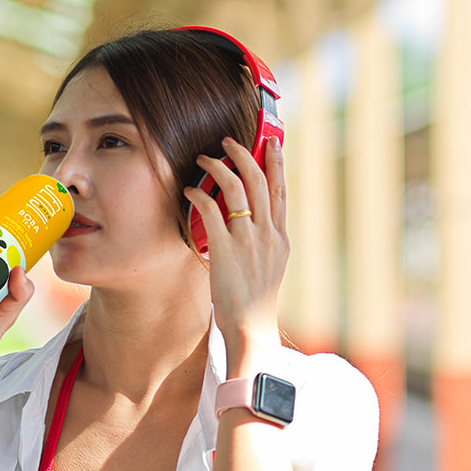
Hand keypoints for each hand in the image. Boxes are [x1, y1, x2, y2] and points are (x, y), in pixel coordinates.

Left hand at [183, 136, 287, 373]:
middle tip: (229, 141)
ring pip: (237, 188)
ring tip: (205, 159)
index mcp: (280, 239)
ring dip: (219, 167)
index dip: (277, 165)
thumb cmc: (256, 304)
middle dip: (245, 154)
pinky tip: (190, 191)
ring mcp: (248, 241)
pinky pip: (211, 210)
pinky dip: (199, 195)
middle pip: (260, 182)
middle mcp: (268, 235)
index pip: (281, 192)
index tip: (272, 144)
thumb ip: (264, 244)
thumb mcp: (269, 268)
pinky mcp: (225, 250)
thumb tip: (251, 226)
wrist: (252, 329)